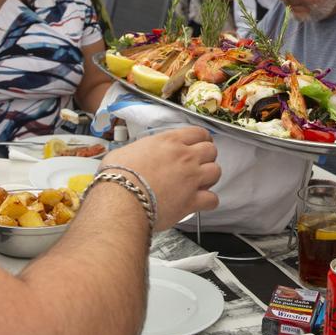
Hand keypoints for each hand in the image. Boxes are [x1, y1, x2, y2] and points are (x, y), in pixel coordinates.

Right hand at [105, 127, 220, 230]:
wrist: (122, 199)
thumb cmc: (119, 176)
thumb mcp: (126, 151)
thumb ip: (141, 150)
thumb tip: (136, 156)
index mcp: (170, 141)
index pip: (199, 132)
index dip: (201, 139)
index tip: (199, 144)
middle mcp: (185, 157)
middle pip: (211, 150)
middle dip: (206, 157)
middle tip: (197, 165)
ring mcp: (191, 178)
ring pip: (216, 172)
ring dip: (209, 177)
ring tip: (199, 183)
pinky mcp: (192, 201)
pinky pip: (212, 199)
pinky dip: (208, 201)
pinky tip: (200, 202)